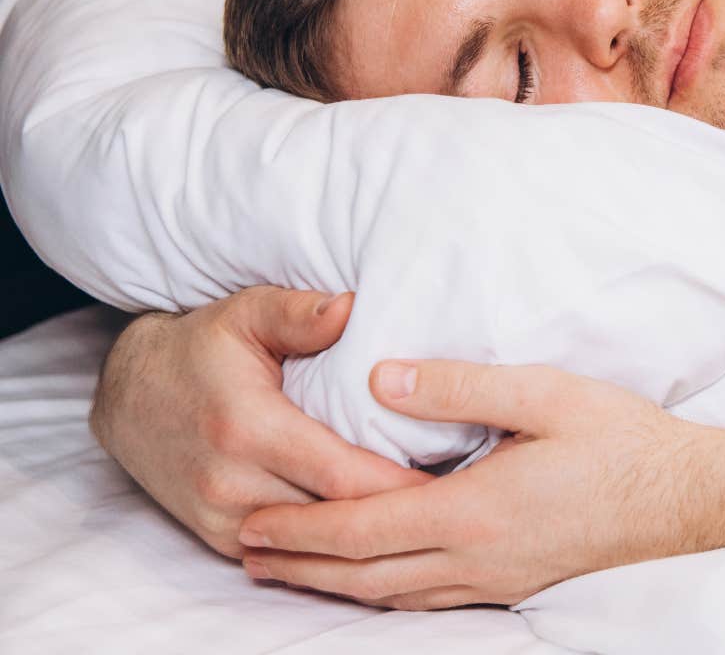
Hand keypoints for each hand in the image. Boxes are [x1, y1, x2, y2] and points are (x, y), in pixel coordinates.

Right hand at [90, 287, 432, 556]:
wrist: (129, 396)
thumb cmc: (201, 348)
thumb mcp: (247, 312)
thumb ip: (301, 312)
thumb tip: (352, 306)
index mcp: (248, 427)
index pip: (343, 474)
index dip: (402, 485)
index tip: (455, 482)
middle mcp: (231, 482)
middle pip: (336, 517)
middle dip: (398, 515)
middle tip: (460, 505)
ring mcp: (222, 517)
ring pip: (316, 543)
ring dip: (368, 534)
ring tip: (429, 520)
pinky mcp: (218, 536)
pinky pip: (289, 553)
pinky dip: (332, 546)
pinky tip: (377, 532)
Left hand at [237, 360, 724, 608]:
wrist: (689, 498)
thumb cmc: (623, 440)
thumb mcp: (544, 393)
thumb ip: (460, 386)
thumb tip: (382, 379)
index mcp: (472, 512)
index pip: (363, 528)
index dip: (301, 527)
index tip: (253, 521)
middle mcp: (475, 559)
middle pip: (364, 574)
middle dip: (301, 563)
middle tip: (247, 550)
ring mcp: (497, 580)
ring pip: (394, 596)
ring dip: (334, 583)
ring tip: (292, 568)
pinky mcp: (517, 584)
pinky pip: (430, 600)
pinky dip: (384, 593)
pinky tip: (376, 580)